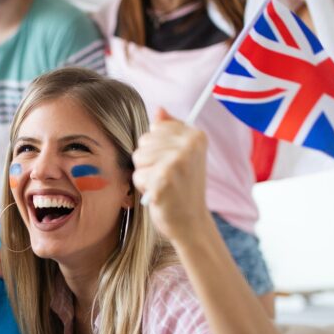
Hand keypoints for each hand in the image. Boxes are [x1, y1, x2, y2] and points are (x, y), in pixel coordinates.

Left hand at [132, 109, 209, 241]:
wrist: (191, 223)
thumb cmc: (183, 188)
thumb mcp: (182, 155)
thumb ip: (170, 131)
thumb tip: (159, 109)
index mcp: (196, 135)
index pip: (156, 128)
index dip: (157, 148)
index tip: (173, 163)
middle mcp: (189, 145)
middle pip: (144, 141)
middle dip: (148, 161)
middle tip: (166, 177)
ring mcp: (177, 162)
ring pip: (138, 157)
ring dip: (145, 174)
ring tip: (162, 185)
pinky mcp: (163, 179)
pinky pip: (137, 175)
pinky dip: (143, 188)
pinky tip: (159, 194)